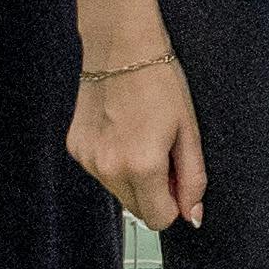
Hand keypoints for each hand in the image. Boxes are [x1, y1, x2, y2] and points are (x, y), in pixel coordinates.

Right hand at [68, 48, 204, 233]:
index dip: (173, 203)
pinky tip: (120, 130)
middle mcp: (109, 169)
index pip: (158, 219)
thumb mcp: (189, 132)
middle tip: (161, 152)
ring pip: (118, 192)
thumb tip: (192, 216)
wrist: (121, 48)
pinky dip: (113, 161)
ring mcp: (88, 159)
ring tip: (139, 136)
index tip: (177, 178)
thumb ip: (192, 179)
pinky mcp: (75, 148)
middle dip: (153, 192)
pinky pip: (100, 171)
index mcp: (142, 167)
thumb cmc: (161, 84)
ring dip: (132, 177)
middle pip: (137, 210)